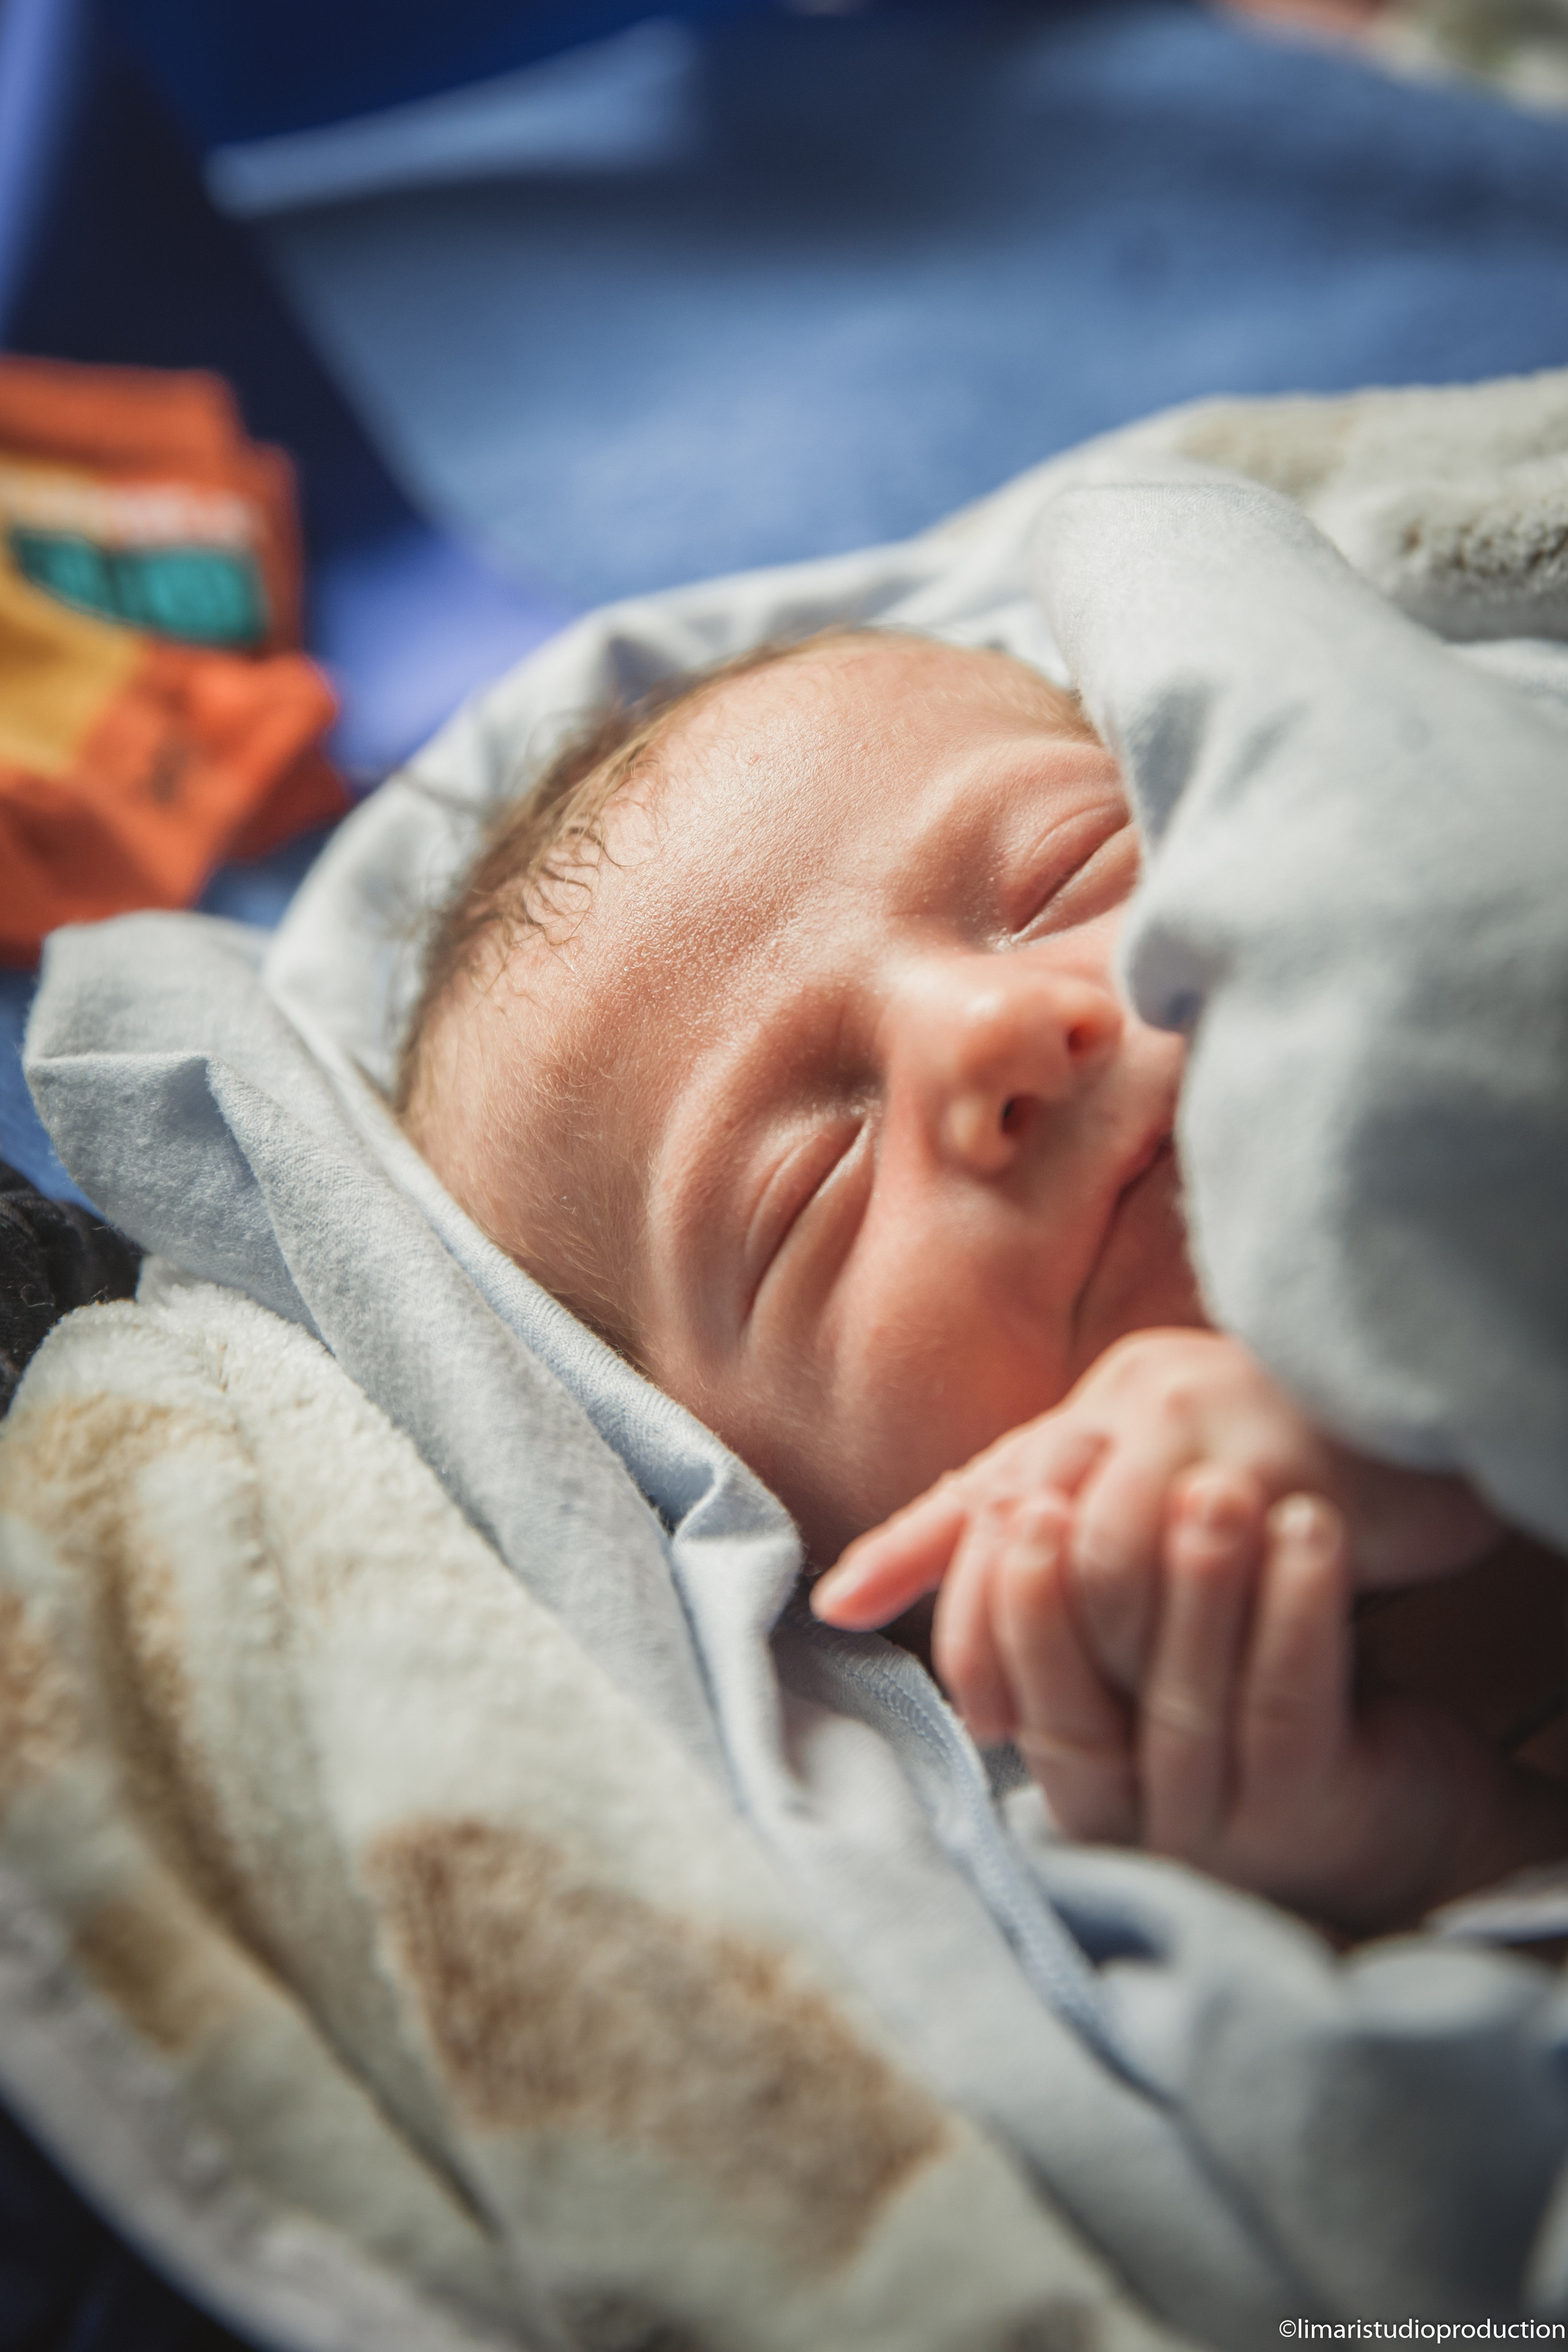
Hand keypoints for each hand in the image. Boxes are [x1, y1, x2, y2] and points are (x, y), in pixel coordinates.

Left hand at [812, 1330, 1497, 1694]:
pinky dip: (1187, 1633)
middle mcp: (1130, 1399)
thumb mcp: (1116, 1484)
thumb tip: (831, 1602)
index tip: (968, 1713)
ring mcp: (1206, 1425)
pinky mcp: (1286, 1464)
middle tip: (1015, 1730)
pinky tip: (1193, 1689)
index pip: (978, 1505)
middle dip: (1010, 1636)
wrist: (1397, 1408)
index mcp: (1089, 1406)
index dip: (956, 1609)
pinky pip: (1208, 1566)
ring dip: (1099, 1648)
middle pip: (1027, 1523)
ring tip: (1110, 1720)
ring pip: (1111, 1559)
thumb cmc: (1245, 1460)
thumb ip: (991, 1532)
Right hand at [961, 1472, 1565, 1932]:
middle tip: (1072, 1496)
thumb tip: (939, 1526)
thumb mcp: (1149, 1645)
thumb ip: (1070, 1592)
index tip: (1016, 1501)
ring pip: (1183, 1708)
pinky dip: (1293, 1616)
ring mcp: (1224, 1829)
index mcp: (1073, 1770)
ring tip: (1215, 1488)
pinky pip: (1287, 1709)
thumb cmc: (1251, 1693)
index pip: (1003, 1691)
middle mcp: (1132, 1816)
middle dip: (1067, 1600)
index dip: (1002, 1602)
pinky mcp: (1317, 1814)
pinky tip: (1309, 1525)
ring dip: (1194, 1592)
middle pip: (1075, 1716)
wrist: (1413, 1796)